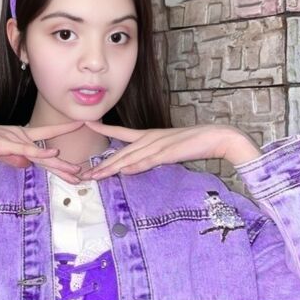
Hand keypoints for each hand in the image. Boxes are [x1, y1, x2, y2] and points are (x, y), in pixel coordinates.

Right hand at [0, 120, 85, 183]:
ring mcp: (15, 139)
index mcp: (18, 137)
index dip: (62, 140)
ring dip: (60, 164)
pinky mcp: (6, 144)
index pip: (45, 140)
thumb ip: (12, 158)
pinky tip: (53, 154)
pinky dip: (40, 152)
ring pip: (43, 153)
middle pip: (48, 152)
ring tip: (77, 171)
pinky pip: (27, 149)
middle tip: (85, 173)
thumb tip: (27, 165)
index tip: (78, 141)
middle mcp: (20, 136)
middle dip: (66, 164)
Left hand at [78, 121, 261, 179]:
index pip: (121, 132)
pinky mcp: (168, 153)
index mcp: (150, 135)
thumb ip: (150, 157)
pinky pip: (148, 161)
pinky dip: (135, 166)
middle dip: (101, 164)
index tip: (85, 123)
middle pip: (120, 153)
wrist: (216, 137)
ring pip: (129, 158)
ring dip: (111, 169)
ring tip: (95, 176)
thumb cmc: (195, 143)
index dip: (103, 128)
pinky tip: (124, 171)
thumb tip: (133, 167)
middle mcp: (150, 138)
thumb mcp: (168, 150)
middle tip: (83, 173)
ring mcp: (158, 145)